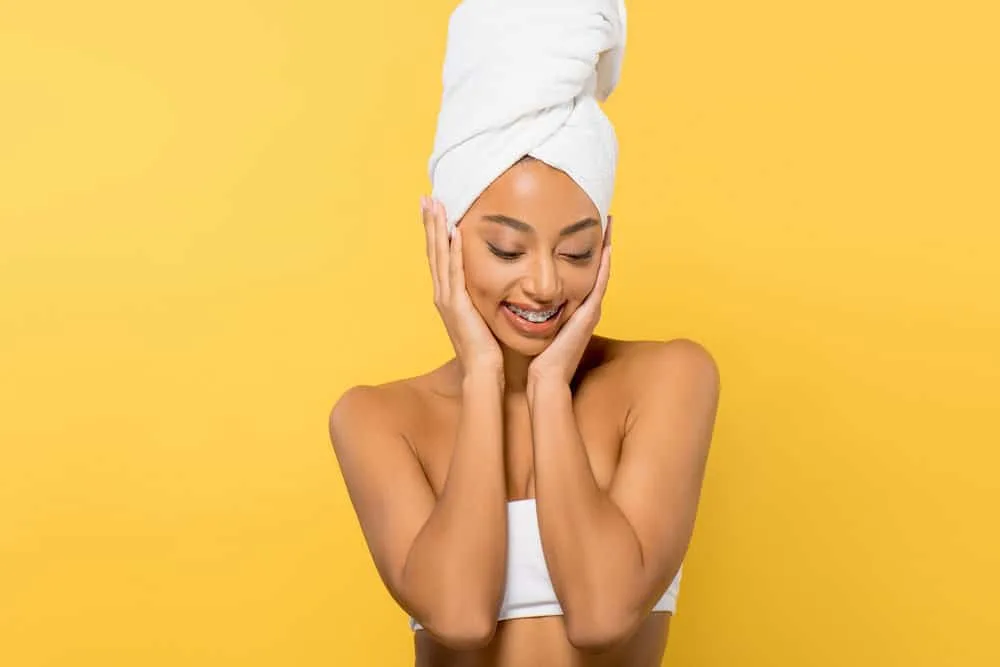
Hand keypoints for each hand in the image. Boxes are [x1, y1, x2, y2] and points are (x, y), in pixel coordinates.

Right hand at [422, 196, 503, 376]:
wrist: (483, 370)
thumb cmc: (486, 347)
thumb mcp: (480, 315)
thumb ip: (479, 298)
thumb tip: (487, 284)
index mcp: (447, 295)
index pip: (439, 257)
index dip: (435, 232)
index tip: (434, 209)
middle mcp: (442, 294)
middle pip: (433, 251)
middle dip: (430, 223)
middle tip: (427, 197)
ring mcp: (447, 299)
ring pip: (439, 256)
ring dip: (437, 229)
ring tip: (435, 205)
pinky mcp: (458, 304)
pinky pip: (454, 272)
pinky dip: (452, 251)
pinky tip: (453, 232)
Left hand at [527, 216, 612, 388]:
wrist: (544, 377)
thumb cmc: (537, 354)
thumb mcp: (535, 323)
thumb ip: (532, 308)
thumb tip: (516, 291)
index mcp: (574, 307)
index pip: (580, 272)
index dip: (584, 250)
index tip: (584, 227)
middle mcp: (586, 306)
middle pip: (596, 268)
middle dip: (600, 243)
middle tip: (603, 216)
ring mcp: (591, 310)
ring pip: (602, 271)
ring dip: (607, 247)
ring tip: (608, 223)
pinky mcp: (589, 314)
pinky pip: (600, 284)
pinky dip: (605, 265)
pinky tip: (607, 246)